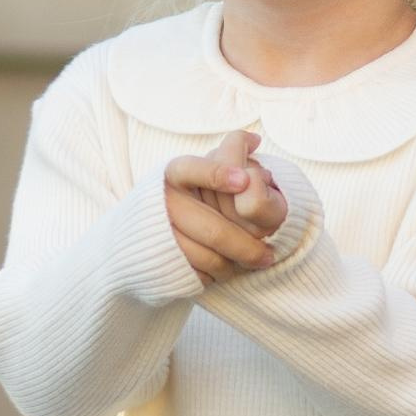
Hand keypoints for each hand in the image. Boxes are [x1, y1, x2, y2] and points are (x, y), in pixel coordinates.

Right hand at [164, 128, 288, 282]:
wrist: (146, 231)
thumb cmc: (191, 195)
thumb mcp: (207, 170)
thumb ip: (231, 154)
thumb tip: (255, 139)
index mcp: (174, 174)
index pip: (193, 170)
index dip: (217, 174)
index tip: (244, 180)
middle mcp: (163, 202)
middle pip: (213, 230)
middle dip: (246, 247)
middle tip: (269, 256)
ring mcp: (159, 233)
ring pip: (207, 257)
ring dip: (235, 264)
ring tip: (253, 263)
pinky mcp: (160, 260)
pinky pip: (197, 274)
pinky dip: (216, 276)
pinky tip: (227, 270)